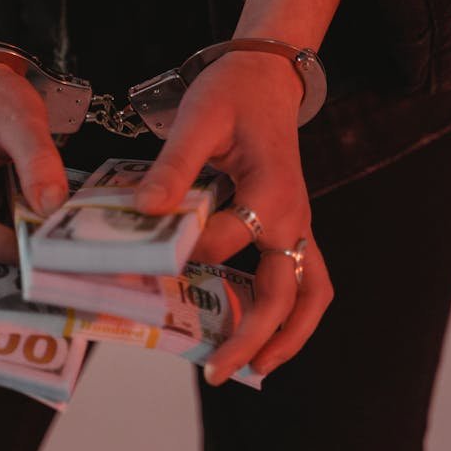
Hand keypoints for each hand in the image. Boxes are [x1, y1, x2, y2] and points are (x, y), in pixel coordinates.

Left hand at [135, 51, 333, 383]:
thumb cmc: (231, 93)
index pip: (223, 241)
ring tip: (254, 369)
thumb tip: (144, 210)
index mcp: (270, 190)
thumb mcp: (198, 119)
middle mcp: (293, 216)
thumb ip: (174, 166)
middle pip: (283, 292)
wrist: (267, 77)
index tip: (140, 268)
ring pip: (310, 294)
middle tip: (217, 373)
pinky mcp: (293, 226)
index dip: (182, 255)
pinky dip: (293, 313)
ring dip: (287, 336)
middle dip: (252, 338)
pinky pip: (307, 279)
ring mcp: (298, 224)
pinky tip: (263, 333)